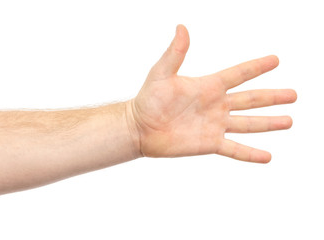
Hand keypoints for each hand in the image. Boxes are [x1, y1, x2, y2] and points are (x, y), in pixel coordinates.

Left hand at [129, 25, 296, 162]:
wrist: (140, 128)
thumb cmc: (148, 99)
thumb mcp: (161, 73)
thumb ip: (175, 53)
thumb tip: (181, 28)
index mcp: (208, 86)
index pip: (238, 74)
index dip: (256, 67)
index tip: (275, 60)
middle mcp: (215, 105)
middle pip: (250, 100)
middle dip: (272, 97)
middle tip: (293, 95)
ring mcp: (214, 125)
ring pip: (248, 124)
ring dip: (269, 123)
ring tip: (289, 121)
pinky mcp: (209, 143)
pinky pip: (234, 149)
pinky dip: (251, 153)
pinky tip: (267, 157)